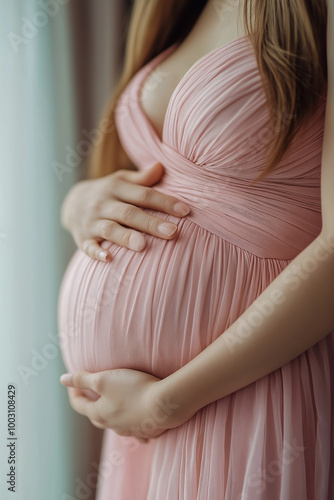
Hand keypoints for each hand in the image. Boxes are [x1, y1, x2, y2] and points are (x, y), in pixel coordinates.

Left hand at [60, 368, 191, 441]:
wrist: (166, 404)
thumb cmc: (133, 389)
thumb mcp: (104, 379)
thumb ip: (83, 379)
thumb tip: (62, 379)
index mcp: (99, 414)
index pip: (79, 404)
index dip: (73, 391)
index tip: (72, 381)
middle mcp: (113, 426)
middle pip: (96, 416)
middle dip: (90, 404)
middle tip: (89, 392)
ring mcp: (130, 430)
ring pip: (115, 424)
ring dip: (111, 414)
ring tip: (112, 405)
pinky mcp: (147, 430)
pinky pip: (135, 430)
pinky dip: (132, 424)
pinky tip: (136, 421)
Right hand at [61, 162, 189, 261]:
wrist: (72, 203)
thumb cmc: (109, 193)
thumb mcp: (121, 180)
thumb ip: (142, 178)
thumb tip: (161, 166)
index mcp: (116, 187)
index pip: (144, 194)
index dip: (165, 202)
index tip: (185, 211)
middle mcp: (103, 203)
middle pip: (129, 213)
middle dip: (151, 223)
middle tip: (172, 232)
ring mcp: (92, 222)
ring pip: (110, 229)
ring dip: (125, 237)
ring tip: (143, 246)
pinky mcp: (82, 239)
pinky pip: (89, 247)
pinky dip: (97, 253)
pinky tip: (109, 259)